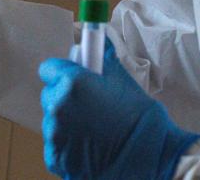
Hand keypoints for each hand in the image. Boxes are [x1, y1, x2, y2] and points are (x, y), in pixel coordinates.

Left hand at [39, 40, 199, 179]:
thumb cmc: (140, 119)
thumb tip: (99, 40)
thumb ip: (103, 59)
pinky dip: (68, 146)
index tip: (73, 79)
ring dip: (67, 124)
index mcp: (71, 82)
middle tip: (90, 107)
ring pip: (53, 122)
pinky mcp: (56, 158)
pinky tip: (90, 147)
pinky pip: (56, 145)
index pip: (48, 69)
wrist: (150, 158)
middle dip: (66, 99)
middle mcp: (57, 106)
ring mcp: (54, 135)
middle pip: (50, 95)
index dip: (62, 73)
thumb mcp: (122, 80)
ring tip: (94, 131)